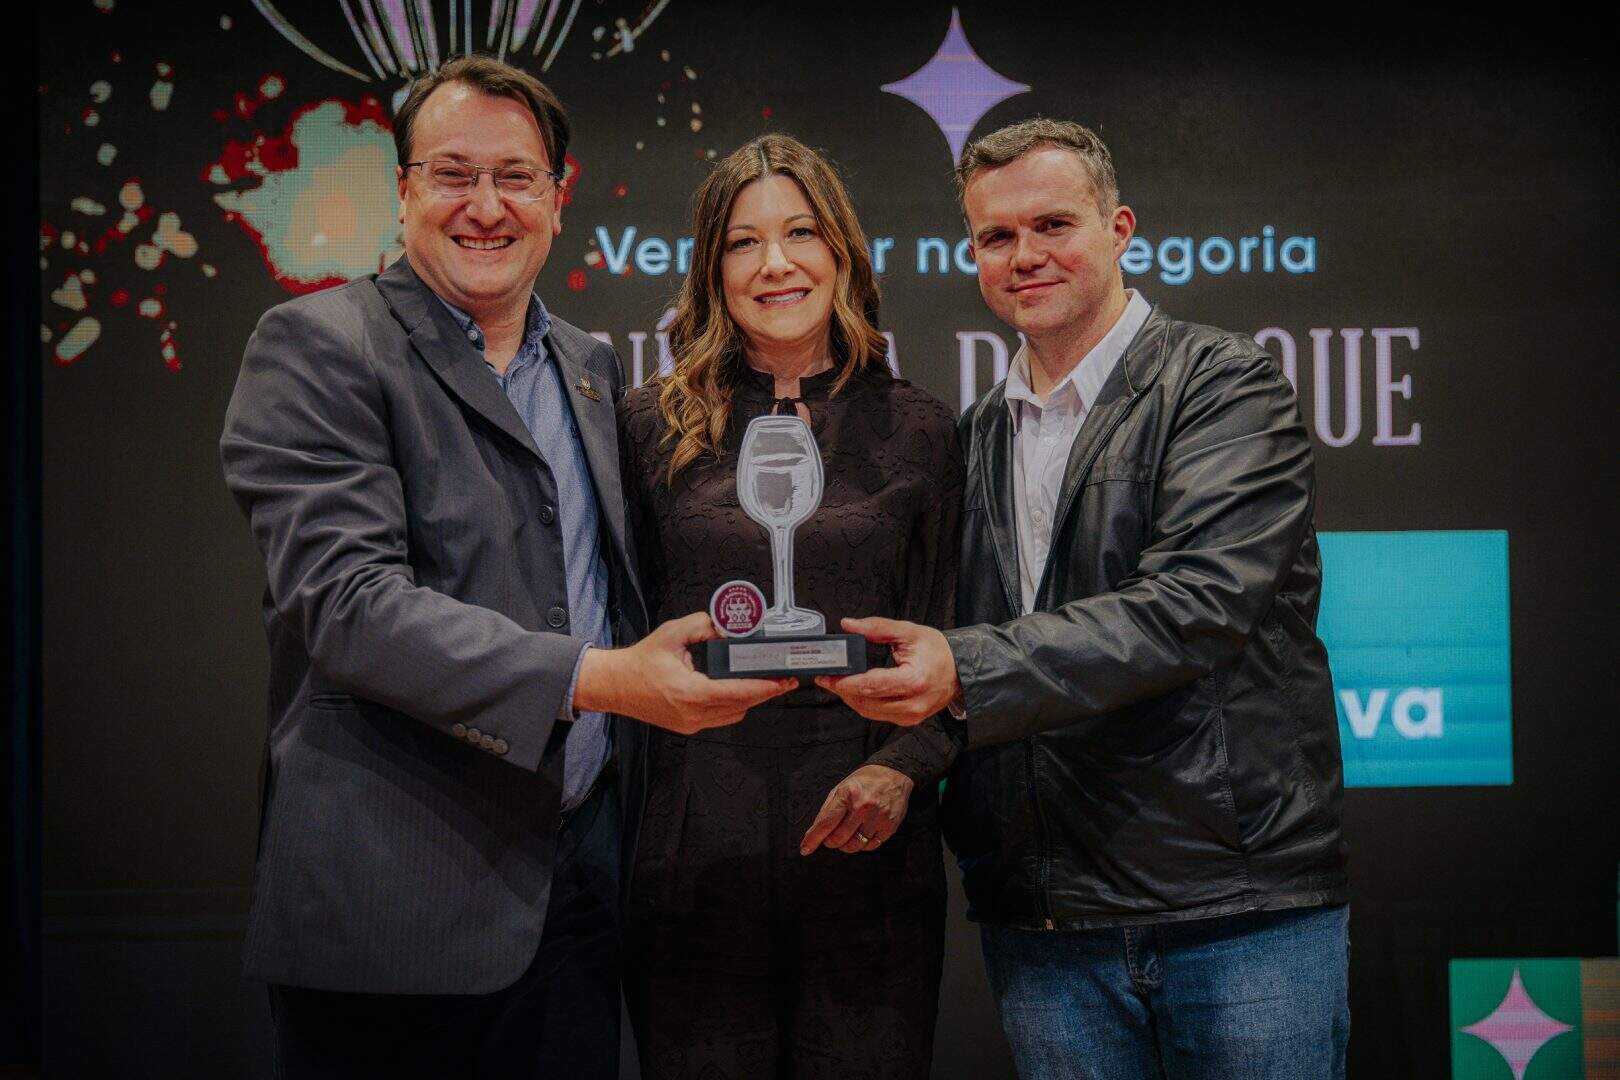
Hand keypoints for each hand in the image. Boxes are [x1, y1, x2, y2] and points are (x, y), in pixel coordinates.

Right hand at [575, 612, 794, 733]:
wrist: (615, 685)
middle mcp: (692, 713)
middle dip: (765, 692)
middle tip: (783, 679)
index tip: (782, 680)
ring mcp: (691, 724)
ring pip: (734, 714)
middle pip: (741, 706)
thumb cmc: (640, 662)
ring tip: (763, 682)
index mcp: (690, 692)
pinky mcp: (688, 727)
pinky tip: (738, 690)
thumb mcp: (673, 633)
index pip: (737, 693)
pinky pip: (721, 718)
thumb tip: (728, 629)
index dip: (764, 687)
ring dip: (749, 699)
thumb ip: (704, 625)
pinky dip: (733, 705)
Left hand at [799, 764, 914, 854]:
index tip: (805, 848)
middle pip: (838, 839)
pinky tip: (862, 833)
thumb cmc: (864, 781)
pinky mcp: (889, 826)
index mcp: (847, 795)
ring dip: (846, 845)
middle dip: (830, 841)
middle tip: (832, 836)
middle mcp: (863, 807)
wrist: (893, 774)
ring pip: (854, 846)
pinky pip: (870, 846)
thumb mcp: (841, 788)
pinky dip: (862, 844)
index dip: (813, 839)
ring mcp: (877, 818)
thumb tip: (813, 832)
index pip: (826, 823)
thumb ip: (827, 810)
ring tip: (847, 834)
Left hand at [814, 616, 959, 724]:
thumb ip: (876, 627)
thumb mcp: (908, 631)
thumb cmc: (937, 650)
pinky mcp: (909, 720)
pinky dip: (864, 703)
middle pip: (866, 701)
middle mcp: (912, 703)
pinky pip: (879, 715)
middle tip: (826, 678)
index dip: (845, 682)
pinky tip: (856, 691)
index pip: (870, 686)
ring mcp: (911, 716)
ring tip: (838, 683)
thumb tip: (848, 625)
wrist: (960, 670)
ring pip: (869, 712)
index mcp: (913, 680)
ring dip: (851, 698)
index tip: (827, 675)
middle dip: (842, 690)